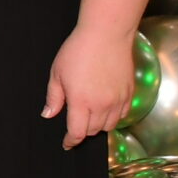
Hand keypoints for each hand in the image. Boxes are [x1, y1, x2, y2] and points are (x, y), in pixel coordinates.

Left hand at [43, 25, 137, 148]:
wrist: (106, 34)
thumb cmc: (78, 51)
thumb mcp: (57, 73)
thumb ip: (53, 97)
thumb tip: (48, 114)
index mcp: (81, 102)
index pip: (77, 132)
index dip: (71, 141)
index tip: (67, 143)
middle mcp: (102, 105)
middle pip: (93, 131)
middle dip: (83, 131)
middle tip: (76, 123)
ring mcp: (118, 100)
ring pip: (109, 125)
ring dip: (98, 125)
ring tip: (90, 115)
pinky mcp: (129, 93)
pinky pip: (122, 114)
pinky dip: (114, 117)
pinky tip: (106, 109)